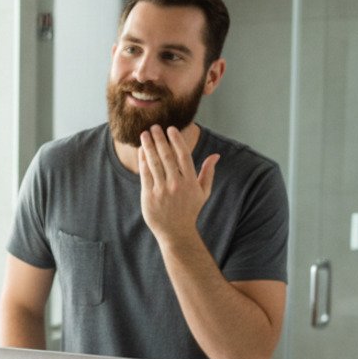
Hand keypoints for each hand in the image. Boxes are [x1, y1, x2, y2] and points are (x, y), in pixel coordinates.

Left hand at [137, 125, 218, 245]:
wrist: (175, 232)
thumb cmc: (190, 210)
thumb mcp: (203, 193)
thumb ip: (208, 173)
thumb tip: (216, 155)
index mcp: (190, 181)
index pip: (183, 155)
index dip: (176, 140)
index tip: (171, 129)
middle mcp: (176, 184)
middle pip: (167, 156)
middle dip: (160, 139)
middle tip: (154, 127)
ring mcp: (162, 190)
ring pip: (154, 163)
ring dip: (148, 146)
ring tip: (144, 134)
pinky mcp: (149, 195)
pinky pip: (145, 174)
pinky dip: (143, 161)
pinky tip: (141, 151)